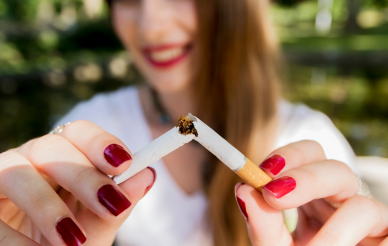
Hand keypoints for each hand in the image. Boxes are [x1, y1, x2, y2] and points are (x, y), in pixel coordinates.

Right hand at [0, 120, 155, 245]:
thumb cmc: (63, 242)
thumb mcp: (93, 228)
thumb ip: (117, 206)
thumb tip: (148, 175)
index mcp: (63, 157)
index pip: (80, 132)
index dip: (102, 143)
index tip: (126, 163)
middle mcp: (31, 159)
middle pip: (54, 147)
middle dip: (85, 176)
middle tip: (112, 204)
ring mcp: (2, 175)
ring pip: (19, 171)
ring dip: (47, 206)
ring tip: (73, 240)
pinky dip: (15, 237)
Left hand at [235, 140, 387, 245]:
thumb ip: (262, 223)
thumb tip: (243, 190)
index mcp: (313, 194)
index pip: (308, 156)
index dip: (289, 155)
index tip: (263, 171)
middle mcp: (342, 199)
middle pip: (336, 168)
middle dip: (306, 179)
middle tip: (274, 195)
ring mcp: (369, 219)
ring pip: (362, 205)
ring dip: (332, 234)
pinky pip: (385, 235)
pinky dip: (354, 245)